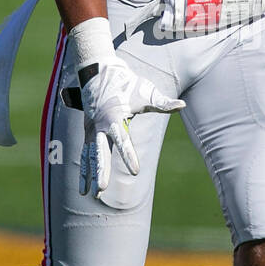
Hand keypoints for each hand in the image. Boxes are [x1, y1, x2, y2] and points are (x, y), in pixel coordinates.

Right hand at [77, 58, 184, 196]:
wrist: (98, 71)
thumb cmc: (125, 82)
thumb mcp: (145, 92)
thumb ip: (162, 103)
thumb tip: (181, 106)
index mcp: (114, 117)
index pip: (123, 140)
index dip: (129, 156)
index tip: (135, 172)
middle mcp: (100, 126)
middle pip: (100, 152)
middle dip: (101, 171)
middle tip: (102, 190)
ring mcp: (91, 130)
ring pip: (89, 156)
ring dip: (89, 175)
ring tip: (90, 194)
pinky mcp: (87, 133)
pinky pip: (85, 154)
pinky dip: (83, 170)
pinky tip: (83, 187)